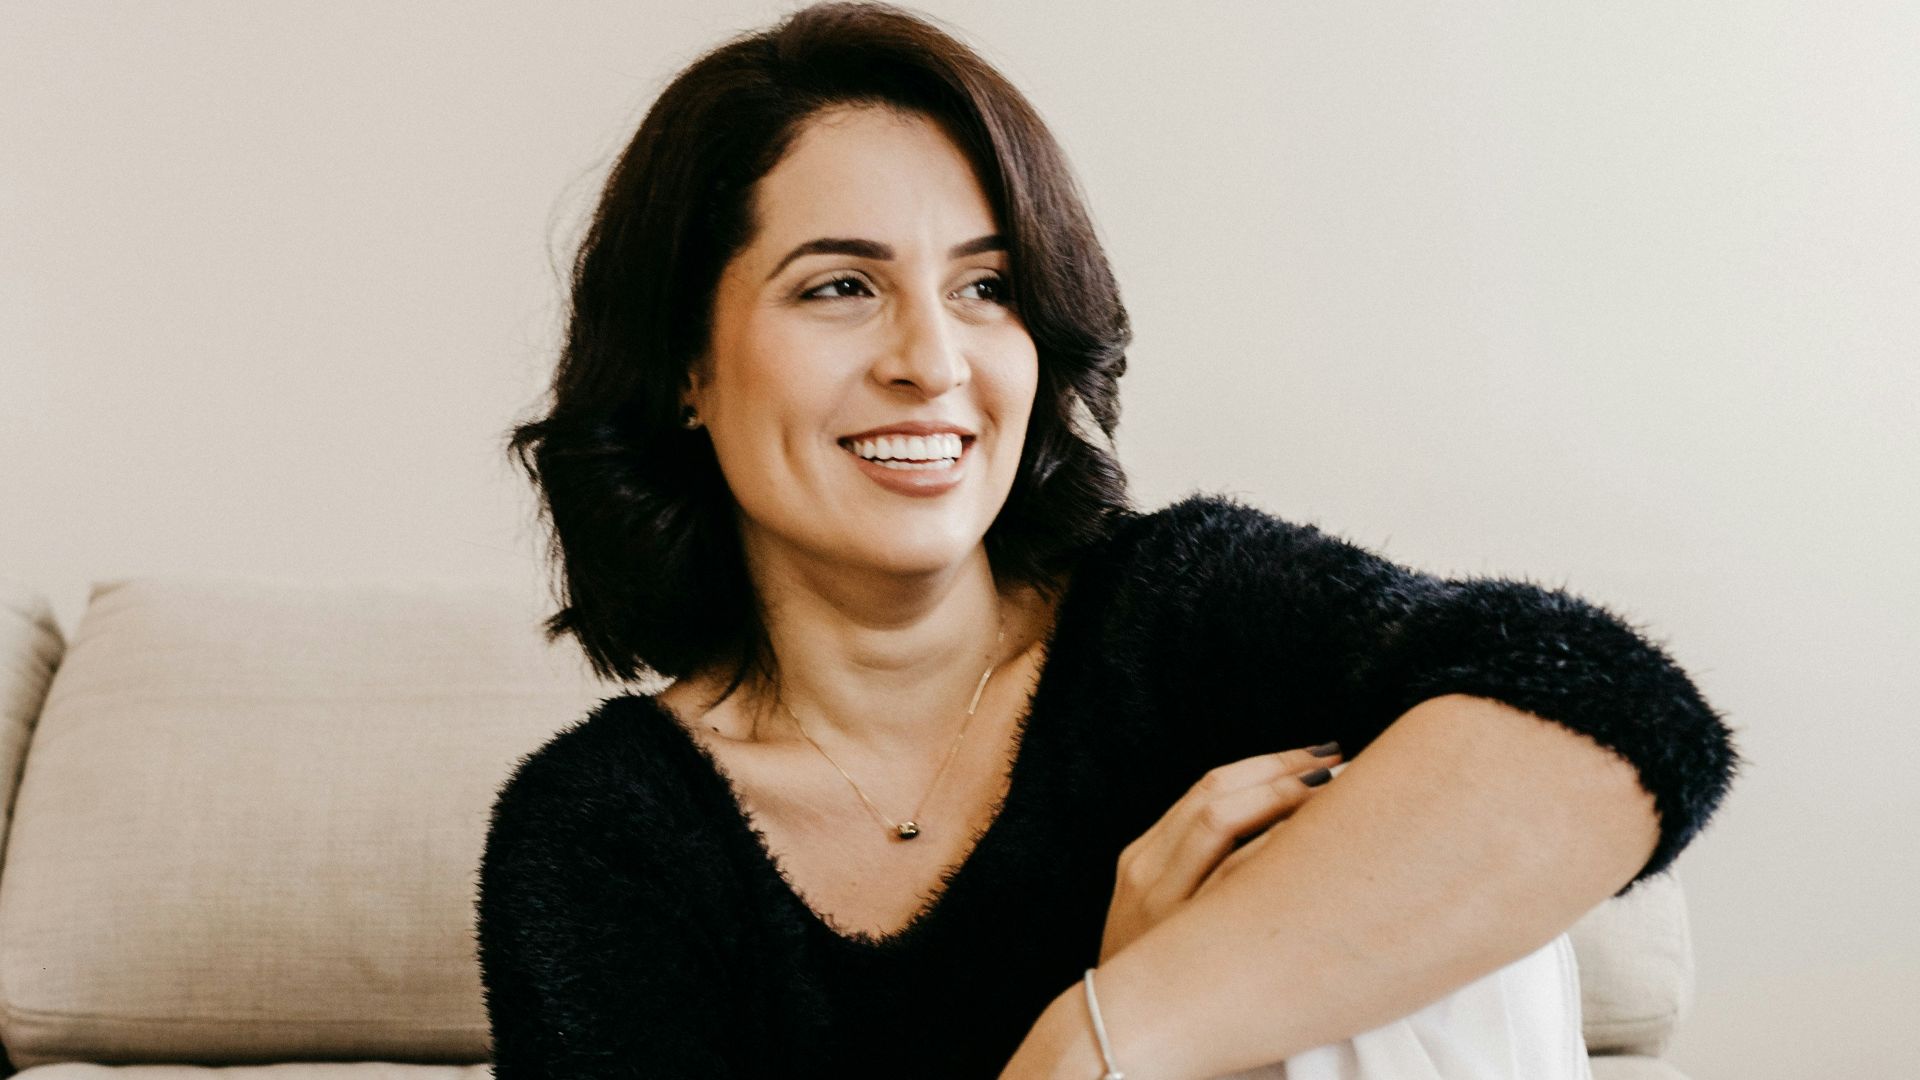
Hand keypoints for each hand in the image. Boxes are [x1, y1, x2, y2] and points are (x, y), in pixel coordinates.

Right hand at [1099, 742, 1341, 963]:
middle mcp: (1147, 870)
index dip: (1269, 764)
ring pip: (1219, 819)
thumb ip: (1197, 873)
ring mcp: (1158, 901)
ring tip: (1339, 792)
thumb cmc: (1159, 979)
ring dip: (1282, 796)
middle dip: (1283, 771)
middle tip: (1342, 764)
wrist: (1115, 1041)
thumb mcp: (1161, 915)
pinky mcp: (1175, 933)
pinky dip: (1270, 844)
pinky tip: (1313, 842)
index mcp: (1143, 857)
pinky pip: (1228, 873)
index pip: (1209, 786)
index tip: (1319, 757)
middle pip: (1217, 792)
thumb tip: (1279, 832)